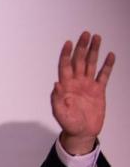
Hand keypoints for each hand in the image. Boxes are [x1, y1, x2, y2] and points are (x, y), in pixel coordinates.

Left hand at [52, 31, 115, 154]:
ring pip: (91, 64)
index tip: (69, 42)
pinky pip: (103, 75)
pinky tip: (110, 55)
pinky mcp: (99, 90)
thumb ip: (57, 99)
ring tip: (97, 38)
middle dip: (82, 47)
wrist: (82, 132)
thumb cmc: (69, 124)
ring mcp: (88, 85)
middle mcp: (76, 83)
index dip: (66, 54)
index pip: (65, 66)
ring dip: (94, 51)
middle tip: (86, 34)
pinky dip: (107, 65)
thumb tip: (56, 84)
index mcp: (65, 86)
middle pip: (79, 61)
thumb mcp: (60, 113)